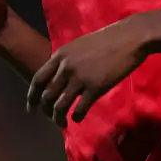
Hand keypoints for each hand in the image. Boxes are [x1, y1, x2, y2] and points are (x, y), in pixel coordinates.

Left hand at [27, 19, 147, 127]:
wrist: (129, 38)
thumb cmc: (107, 40)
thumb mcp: (79, 46)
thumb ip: (67, 60)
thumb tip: (59, 77)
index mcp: (60, 55)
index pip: (38, 79)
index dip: (32, 96)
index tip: (31, 108)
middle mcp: (66, 67)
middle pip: (47, 96)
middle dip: (46, 110)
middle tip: (50, 117)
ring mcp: (80, 78)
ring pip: (60, 105)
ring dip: (58, 118)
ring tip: (63, 122)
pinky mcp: (96, 87)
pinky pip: (79, 109)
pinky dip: (76, 117)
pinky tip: (78, 118)